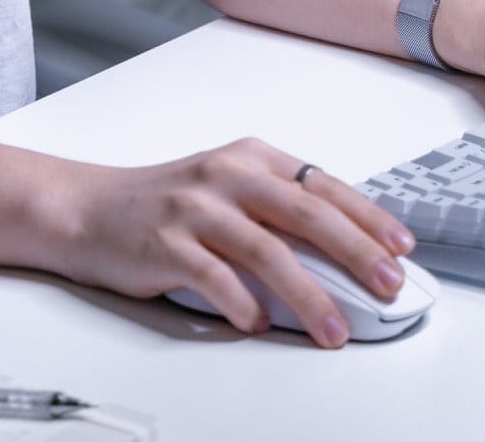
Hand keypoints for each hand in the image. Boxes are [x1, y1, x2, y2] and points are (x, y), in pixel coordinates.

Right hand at [43, 138, 417, 347]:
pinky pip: (215, 277)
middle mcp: (222, 174)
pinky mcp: (165, 242)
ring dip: (308, 294)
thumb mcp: (225, 192)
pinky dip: (243, 303)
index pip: (319, 183)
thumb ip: (276, 213)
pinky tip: (258, 322)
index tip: (399, 245)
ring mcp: (192, 206)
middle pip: (302, 211)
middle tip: (385, 284)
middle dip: (353, 250)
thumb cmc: (163, 205)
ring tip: (334, 328)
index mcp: (245, 157)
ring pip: (265, 249)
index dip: (364, 215)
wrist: (86, 207)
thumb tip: (343, 257)